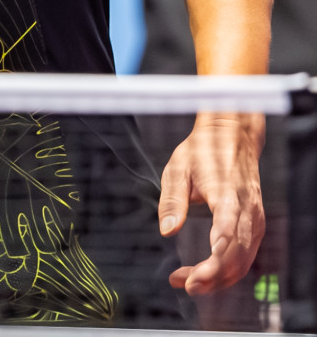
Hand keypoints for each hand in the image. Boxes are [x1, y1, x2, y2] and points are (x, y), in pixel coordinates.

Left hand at [158, 112, 264, 295]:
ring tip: (187, 281)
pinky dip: (228, 269)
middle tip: (184, 285)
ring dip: (219, 277)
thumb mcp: (177, 169)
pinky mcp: (255, 224)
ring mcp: (255, 218)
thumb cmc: (202, 152)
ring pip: (244, 260)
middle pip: (236, 254)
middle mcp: (247, 209)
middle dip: (212, 276)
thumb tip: (166, 230)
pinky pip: (247, 255)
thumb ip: (172, 200)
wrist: (234, 138)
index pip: (227, 228)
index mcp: (227, 193)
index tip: (197, 275)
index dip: (215, 256)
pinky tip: (206, 273)